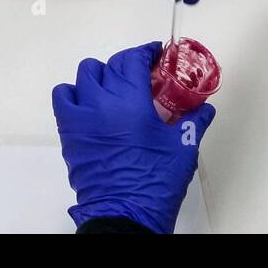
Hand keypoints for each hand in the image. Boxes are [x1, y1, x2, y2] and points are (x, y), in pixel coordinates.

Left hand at [53, 43, 215, 234]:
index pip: (133, 59)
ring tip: (114, 89)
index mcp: (132, 102)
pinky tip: (89, 104)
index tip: (154, 54)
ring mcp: (82, 116)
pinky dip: (74, 94)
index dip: (145, 52)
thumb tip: (204, 109)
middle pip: (111, 65)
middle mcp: (103, 102)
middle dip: (128, 65)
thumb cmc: (155, 183)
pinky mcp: (69, 132)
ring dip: (101, 76)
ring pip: (85, 75)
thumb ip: (194, 122)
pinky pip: (63, 97)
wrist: (126, 215)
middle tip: (141, 77)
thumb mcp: (183, 149)